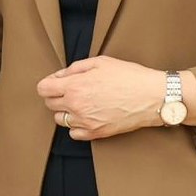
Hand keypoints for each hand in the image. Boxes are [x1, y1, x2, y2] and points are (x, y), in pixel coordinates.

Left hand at [37, 56, 171, 140]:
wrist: (152, 97)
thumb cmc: (130, 77)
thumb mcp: (101, 62)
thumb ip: (75, 68)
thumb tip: (60, 75)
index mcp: (75, 86)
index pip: (43, 89)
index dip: (48, 83)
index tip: (56, 82)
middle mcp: (76, 106)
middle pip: (49, 104)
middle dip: (57, 96)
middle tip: (72, 90)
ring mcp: (85, 122)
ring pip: (60, 120)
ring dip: (66, 111)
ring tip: (82, 103)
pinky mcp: (95, 133)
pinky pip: (73, 133)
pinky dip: (76, 126)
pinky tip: (87, 116)